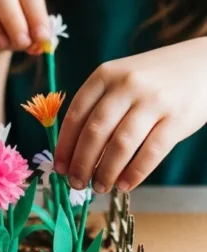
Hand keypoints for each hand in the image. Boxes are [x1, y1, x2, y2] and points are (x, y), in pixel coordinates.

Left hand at [53, 39, 206, 192]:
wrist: (201, 64)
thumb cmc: (153, 79)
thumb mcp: (121, 80)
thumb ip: (99, 106)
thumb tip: (74, 152)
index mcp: (105, 75)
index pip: (76, 114)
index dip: (65, 146)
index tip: (59, 168)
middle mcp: (127, 85)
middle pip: (95, 132)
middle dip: (82, 163)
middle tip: (76, 183)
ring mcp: (153, 101)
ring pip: (121, 145)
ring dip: (106, 172)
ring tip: (99, 187)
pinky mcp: (176, 118)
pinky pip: (151, 152)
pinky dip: (134, 173)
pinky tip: (124, 184)